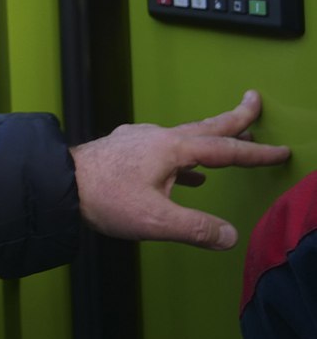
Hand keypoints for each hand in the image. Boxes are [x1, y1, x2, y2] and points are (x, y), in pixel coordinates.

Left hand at [69, 89, 289, 249]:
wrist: (57, 184)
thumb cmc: (102, 198)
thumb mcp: (156, 220)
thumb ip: (196, 228)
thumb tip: (229, 236)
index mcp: (170, 149)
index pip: (223, 150)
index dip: (255, 154)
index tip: (281, 151)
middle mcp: (156, 138)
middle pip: (204, 128)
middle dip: (234, 118)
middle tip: (254, 102)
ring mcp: (138, 142)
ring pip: (184, 138)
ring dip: (210, 139)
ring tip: (230, 141)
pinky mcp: (124, 151)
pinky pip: (165, 150)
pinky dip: (185, 158)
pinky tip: (188, 175)